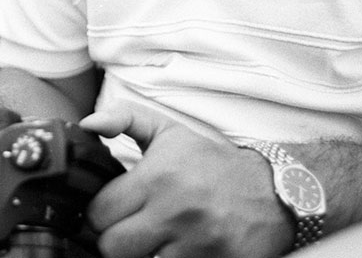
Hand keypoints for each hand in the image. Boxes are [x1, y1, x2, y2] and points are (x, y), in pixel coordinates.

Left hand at [80, 99, 292, 257]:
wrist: (274, 192)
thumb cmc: (211, 163)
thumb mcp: (167, 131)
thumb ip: (124, 118)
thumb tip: (88, 123)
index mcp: (157, 178)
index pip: (99, 212)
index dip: (100, 212)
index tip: (113, 208)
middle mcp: (174, 212)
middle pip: (112, 247)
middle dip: (114, 239)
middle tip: (129, 228)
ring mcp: (196, 244)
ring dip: (142, 254)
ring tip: (155, 238)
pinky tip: (176, 248)